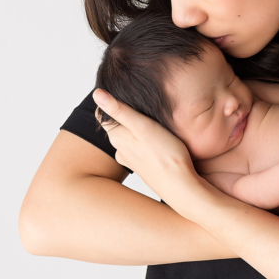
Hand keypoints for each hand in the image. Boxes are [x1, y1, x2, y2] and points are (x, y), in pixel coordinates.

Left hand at [93, 89, 200, 205]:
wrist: (182, 188)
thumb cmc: (166, 155)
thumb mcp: (143, 126)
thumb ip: (120, 110)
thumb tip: (97, 94)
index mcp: (117, 137)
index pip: (104, 114)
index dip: (112, 100)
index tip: (124, 91)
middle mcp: (120, 150)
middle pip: (116, 125)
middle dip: (124, 113)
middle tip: (140, 101)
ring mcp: (131, 159)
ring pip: (129, 136)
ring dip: (135, 128)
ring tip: (150, 118)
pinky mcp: (142, 166)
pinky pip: (138, 147)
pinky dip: (143, 140)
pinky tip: (156, 138)